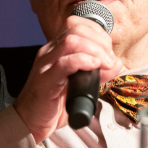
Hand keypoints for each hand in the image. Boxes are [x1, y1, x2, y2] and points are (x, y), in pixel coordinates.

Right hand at [14, 16, 122, 142]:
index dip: (98, 33)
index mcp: (56, 49)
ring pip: (71, 42)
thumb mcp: (81, 85)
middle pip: (77, 30)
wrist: (30, 122)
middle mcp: (49, 52)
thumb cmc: (53, 104)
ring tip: (105, 64)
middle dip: (100, 41)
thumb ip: (97, 73)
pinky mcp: (45, 79)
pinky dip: (84, 61)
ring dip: (95, 50)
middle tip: (109, 60)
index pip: (78, 25)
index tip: (109, 51)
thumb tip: (117, 63)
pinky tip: (94, 66)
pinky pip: (65, 63)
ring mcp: (45, 64)